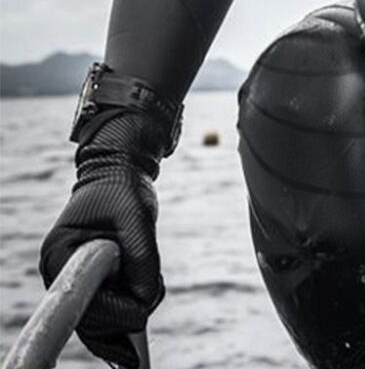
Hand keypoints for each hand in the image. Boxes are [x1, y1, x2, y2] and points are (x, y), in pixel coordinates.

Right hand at [39, 110, 167, 368]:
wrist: (119, 172)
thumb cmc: (123, 188)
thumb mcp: (137, 217)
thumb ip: (142, 257)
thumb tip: (147, 299)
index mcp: (60, 254)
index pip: (82, 297)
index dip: (111, 313)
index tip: (139, 319)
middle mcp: (60, 270)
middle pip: (86, 315)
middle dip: (120, 323)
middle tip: (140, 349)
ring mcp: (74, 277)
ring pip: (97, 317)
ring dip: (126, 318)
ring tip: (148, 312)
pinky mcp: (92, 279)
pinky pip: (104, 307)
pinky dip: (125, 312)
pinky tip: (143, 315)